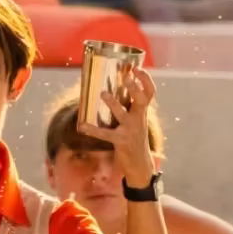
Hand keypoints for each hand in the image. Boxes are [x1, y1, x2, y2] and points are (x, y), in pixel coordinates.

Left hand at [78, 68, 157, 186]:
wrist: (140, 165)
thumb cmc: (135, 139)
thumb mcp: (137, 121)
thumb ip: (130, 107)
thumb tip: (113, 88)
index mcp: (142, 112)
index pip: (150, 93)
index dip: (146, 80)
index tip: (138, 68)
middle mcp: (139, 119)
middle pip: (140, 100)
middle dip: (134, 88)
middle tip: (127, 77)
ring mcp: (130, 130)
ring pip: (122, 114)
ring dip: (113, 103)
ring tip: (103, 93)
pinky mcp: (120, 141)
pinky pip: (105, 134)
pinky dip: (92, 129)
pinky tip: (82, 125)